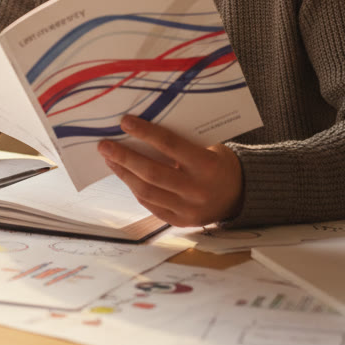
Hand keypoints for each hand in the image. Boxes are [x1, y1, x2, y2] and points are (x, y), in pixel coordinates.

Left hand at [98, 115, 243, 226]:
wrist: (240, 196)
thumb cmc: (220, 163)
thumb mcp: (209, 148)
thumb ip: (182, 143)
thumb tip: (143, 130)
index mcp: (206, 166)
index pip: (169, 145)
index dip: (144, 133)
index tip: (124, 122)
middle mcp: (197, 190)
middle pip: (152, 172)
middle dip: (124, 157)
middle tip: (104, 145)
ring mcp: (188, 209)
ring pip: (146, 191)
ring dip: (124, 174)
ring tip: (110, 160)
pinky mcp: (180, 222)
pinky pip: (151, 205)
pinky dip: (136, 189)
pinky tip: (125, 176)